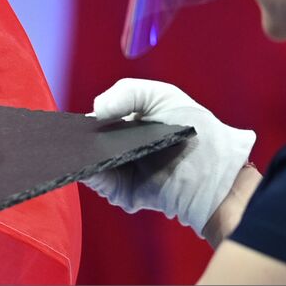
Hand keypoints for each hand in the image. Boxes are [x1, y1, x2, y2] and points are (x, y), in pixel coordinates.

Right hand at [84, 79, 255, 236]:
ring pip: (88, 162)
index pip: (96, 123)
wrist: (219, 171)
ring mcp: (121, 173)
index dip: (83, 120)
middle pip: (88, 144)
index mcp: (128, 127)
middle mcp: (121, 151)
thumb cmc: (198, 130)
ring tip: (73, 143)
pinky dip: (88, 171)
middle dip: (77, 137)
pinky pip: (98, 181)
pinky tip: (87, 159)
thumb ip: (125, 93)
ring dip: (79, 153)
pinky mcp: (123, 193)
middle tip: (66, 130)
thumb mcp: (161, 96)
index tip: (67, 118)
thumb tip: (94, 112)